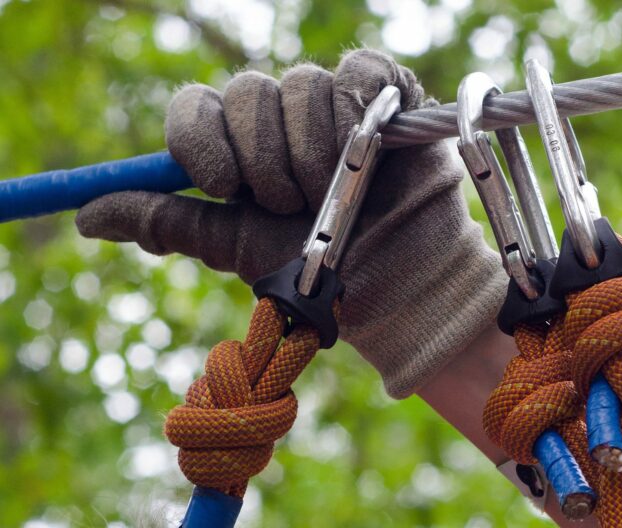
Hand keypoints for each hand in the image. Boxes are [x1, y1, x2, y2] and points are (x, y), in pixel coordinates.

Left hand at [76, 49, 506, 397]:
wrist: (394, 282)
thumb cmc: (316, 271)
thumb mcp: (232, 247)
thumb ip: (168, 222)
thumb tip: (86, 218)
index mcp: (237, 149)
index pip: (194, 108)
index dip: (200, 140)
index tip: (222, 185)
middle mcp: (278, 119)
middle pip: (245, 93)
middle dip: (265, 158)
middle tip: (291, 203)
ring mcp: (330, 102)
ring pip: (301, 85)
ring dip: (316, 151)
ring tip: (342, 194)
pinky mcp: (384, 93)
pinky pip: (358, 71)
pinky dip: (361, 107)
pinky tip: (372, 146)